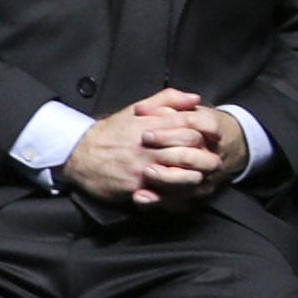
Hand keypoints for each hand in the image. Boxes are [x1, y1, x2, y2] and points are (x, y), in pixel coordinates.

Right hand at [62, 88, 232, 209]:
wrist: (81, 154)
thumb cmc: (112, 132)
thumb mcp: (137, 109)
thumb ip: (167, 100)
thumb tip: (195, 98)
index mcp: (152, 126)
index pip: (189, 127)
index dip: (207, 133)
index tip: (216, 138)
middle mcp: (149, 148)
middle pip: (189, 153)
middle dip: (206, 159)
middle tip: (216, 163)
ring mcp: (142, 169)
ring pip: (180, 176)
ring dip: (196, 179)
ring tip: (203, 180)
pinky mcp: (135, 188)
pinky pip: (163, 197)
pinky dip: (178, 199)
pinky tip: (187, 198)